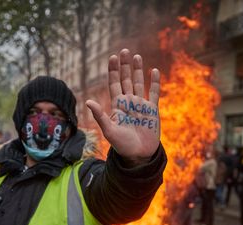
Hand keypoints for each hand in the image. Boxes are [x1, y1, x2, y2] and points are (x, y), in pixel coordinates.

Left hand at [86, 49, 160, 165]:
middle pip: (126, 80)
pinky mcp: (152, 110)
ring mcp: (141, 105)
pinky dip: (154, 82)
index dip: (113, 71)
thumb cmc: (122, 145)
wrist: (139, 155)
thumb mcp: (109, 130)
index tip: (112, 57)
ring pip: (139, 83)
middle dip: (125, 66)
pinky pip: (154, 93)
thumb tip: (88, 102)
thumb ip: (100, 116)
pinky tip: (153, 71)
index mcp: (117, 106)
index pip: (114, 84)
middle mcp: (129, 103)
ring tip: (136, 56)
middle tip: (124, 51)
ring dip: (138, 70)